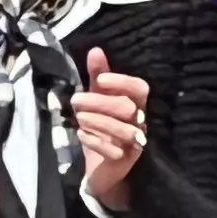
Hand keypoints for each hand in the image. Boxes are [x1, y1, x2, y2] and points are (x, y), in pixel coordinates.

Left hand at [69, 47, 150, 212]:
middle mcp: (139, 122)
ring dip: (98, 121)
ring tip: (79, 117)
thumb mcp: (97, 100)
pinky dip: (96, 141)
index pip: (140, 89)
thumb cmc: (101, 128)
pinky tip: (81, 134)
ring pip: (124, 129)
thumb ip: (97, 77)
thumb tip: (95, 50)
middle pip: (128, 107)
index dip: (123, 82)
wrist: (100, 167)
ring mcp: (134, 143)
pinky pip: (114, 151)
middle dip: (101, 102)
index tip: (100, 79)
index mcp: (135, 104)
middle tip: (76, 99)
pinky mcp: (124, 160)